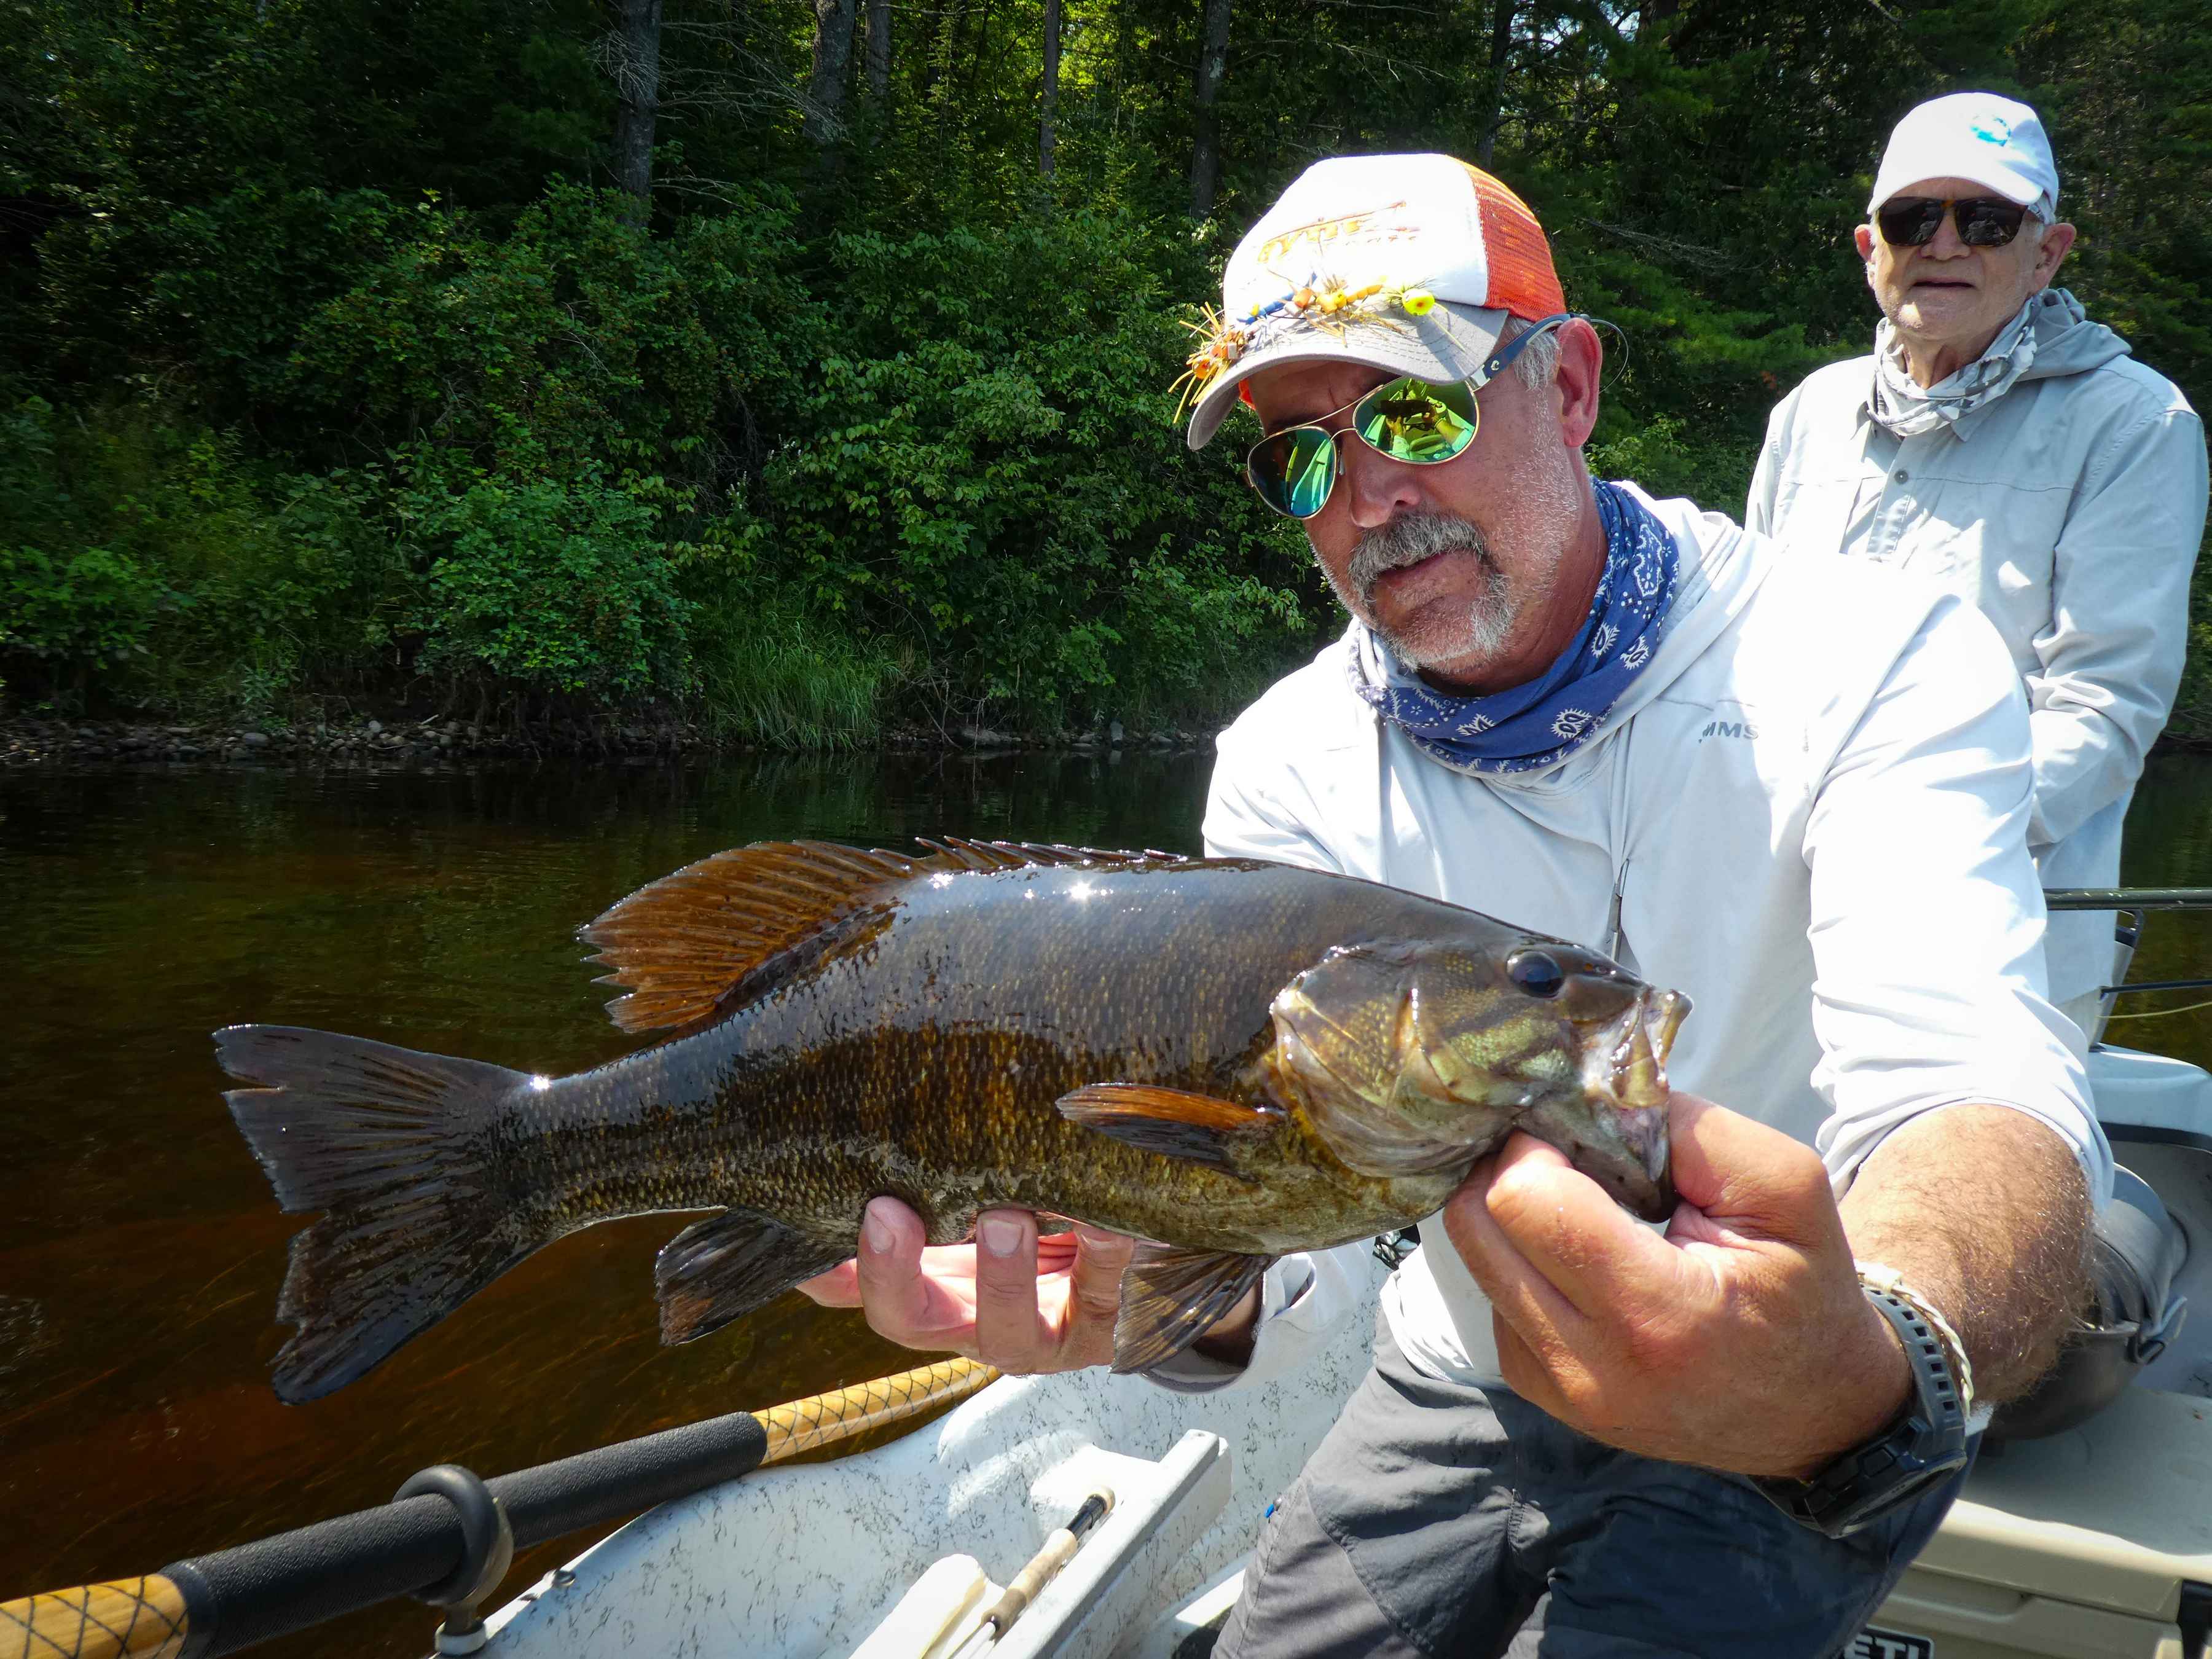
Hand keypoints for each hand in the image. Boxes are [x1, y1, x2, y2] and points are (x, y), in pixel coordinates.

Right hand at [796, 1197, 1136, 1373]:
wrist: (1138, 1271)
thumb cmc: (1046, 1239)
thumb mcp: (976, 1230)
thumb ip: (922, 1216)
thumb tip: (840, 1189)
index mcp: (939, 1297)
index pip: (869, 1292)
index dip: (840, 1274)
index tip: (824, 1231)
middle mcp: (980, 1326)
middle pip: (915, 1323)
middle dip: (895, 1273)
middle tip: (890, 1211)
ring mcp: (1043, 1334)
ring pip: (1010, 1329)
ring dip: (1000, 1274)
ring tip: (1005, 1217)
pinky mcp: (1108, 1322)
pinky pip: (1105, 1288)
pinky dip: (1106, 1249)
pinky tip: (1107, 1216)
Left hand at [1443, 1093, 1912, 1479]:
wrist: (1813, 1408)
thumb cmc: (1802, 1286)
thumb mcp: (1785, 1188)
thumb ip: (1689, 1129)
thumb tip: (1592, 1095)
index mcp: (1658, 1315)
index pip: (1527, 1201)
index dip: (1539, 1146)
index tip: (1579, 1135)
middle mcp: (1591, 1367)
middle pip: (1478, 1226)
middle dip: (1510, 1170)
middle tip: (1567, 1157)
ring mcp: (1558, 1390)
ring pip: (1475, 1258)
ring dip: (1511, 1215)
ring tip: (1581, 1206)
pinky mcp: (1541, 1392)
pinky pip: (1493, 1298)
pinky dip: (1521, 1261)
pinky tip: (1579, 1256)